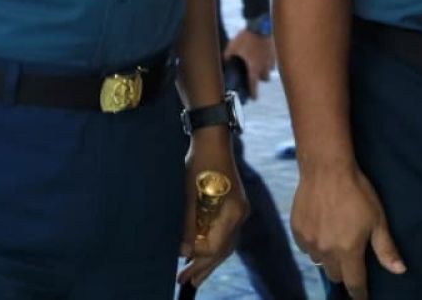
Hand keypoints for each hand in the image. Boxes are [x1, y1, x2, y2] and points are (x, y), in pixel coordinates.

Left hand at [176, 129, 249, 290]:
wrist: (212, 139)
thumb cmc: (200, 163)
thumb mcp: (189, 194)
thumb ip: (188, 224)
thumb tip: (183, 251)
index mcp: (232, 212)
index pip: (216, 246)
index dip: (198, 257)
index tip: (181, 264)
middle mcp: (240, 214)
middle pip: (223, 250)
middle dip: (204, 267)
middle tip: (186, 282)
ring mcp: (239, 210)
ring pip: (226, 244)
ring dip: (209, 260)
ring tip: (194, 276)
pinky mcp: (234, 206)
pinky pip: (225, 234)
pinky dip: (213, 245)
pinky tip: (202, 252)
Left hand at [223, 29, 274, 98]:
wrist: (260, 24)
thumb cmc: (246, 37)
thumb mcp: (232, 47)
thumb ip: (228, 56)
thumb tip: (225, 61)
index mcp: (253, 68)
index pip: (254, 85)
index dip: (253, 94)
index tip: (254, 98)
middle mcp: (264, 66)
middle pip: (264, 79)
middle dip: (259, 79)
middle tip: (253, 75)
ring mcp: (271, 59)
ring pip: (269, 70)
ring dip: (264, 70)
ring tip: (258, 64)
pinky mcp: (274, 51)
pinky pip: (272, 60)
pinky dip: (268, 60)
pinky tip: (262, 54)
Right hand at [290, 161, 404, 299]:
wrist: (326, 168)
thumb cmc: (357, 191)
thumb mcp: (377, 218)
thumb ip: (386, 248)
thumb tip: (400, 271)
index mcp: (348, 251)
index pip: (354, 284)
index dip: (360, 293)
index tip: (362, 296)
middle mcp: (326, 251)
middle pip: (336, 275)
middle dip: (344, 271)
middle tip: (350, 255)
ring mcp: (309, 242)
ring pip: (319, 262)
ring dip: (328, 257)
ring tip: (335, 239)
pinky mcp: (296, 230)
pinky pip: (306, 248)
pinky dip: (314, 244)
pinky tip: (321, 229)